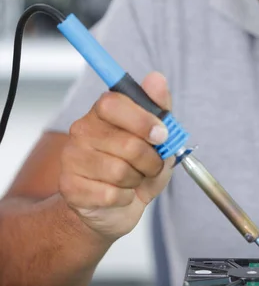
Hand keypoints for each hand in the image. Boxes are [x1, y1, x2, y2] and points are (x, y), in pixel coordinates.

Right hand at [59, 72, 174, 241]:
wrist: (116, 207)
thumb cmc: (138, 167)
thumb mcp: (158, 137)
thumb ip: (160, 107)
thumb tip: (156, 78)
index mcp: (102, 113)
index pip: (113, 103)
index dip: (142, 120)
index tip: (161, 134)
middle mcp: (82, 131)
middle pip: (126, 143)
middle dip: (150, 159)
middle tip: (151, 164)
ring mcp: (72, 158)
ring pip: (119, 171)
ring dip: (137, 179)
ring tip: (134, 178)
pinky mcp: (69, 187)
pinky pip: (110, 194)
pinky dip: (124, 197)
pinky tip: (119, 194)